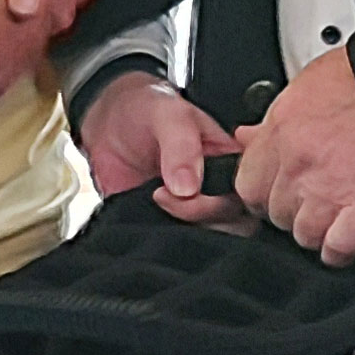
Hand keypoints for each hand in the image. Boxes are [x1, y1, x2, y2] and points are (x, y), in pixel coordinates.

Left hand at [80, 70, 247, 226]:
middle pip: (235, 223)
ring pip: (210, 240)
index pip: (249, 193)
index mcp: (230, 159)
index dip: (223, 200)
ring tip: (152, 199)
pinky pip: (178, 245)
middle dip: (199, 215)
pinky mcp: (169, 225)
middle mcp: (219, 189)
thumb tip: (190, 187)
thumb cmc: (146, 108)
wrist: (106, 123)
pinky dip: (165, 240)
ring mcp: (195, 210)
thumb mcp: (166, 112)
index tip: (187, 188)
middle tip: (162, 194)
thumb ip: (181, 143)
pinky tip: (148, 220)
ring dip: (183, 230)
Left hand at [233, 46, 354, 267]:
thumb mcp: (304, 85)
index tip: (270, 194)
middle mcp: (300, 163)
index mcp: (281, 131)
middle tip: (305, 203)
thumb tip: (246, 136)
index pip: (247, 185)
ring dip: (314, 232)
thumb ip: (271, 118)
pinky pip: (339, 247)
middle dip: (289, 212)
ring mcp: (331, 187)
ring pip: (304, 235)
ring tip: (325, 221)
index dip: (260, 194)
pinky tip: (344, 245)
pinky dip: (340, 252)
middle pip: (276, 213)